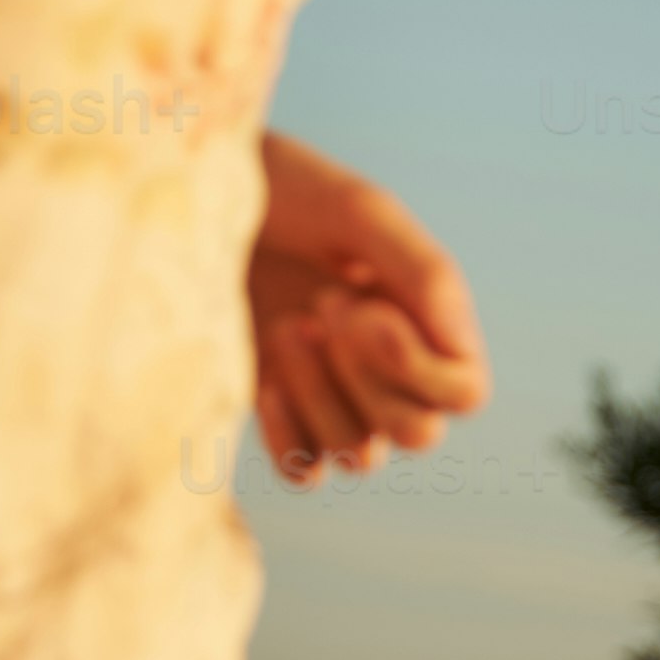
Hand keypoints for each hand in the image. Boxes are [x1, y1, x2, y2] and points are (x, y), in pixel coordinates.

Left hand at [247, 134, 491, 486]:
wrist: (195, 195)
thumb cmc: (287, 191)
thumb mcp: (360, 212)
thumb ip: (423, 270)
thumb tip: (460, 346)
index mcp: (426, 319)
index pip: (465, 393)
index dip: (418, 366)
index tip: (359, 303)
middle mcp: (390, 368)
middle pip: (419, 434)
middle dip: (368, 378)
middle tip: (322, 304)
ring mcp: (334, 394)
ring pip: (359, 455)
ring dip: (320, 394)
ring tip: (285, 325)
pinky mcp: (279, 412)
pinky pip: (305, 469)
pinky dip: (289, 435)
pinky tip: (263, 381)